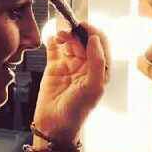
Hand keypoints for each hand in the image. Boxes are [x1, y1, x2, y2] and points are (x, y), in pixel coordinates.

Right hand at [33, 23, 109, 141]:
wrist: (54, 125)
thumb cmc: (77, 111)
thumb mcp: (93, 87)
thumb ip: (96, 62)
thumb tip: (95, 39)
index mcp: (99, 70)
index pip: (100, 44)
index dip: (93, 32)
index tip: (83, 25)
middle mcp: (85, 65)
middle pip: (83, 40)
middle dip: (76, 32)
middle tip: (67, 30)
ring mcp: (69, 65)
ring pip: (69, 42)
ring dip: (65, 35)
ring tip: (59, 36)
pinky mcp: (53, 67)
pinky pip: (54, 49)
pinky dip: (52, 41)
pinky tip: (51, 38)